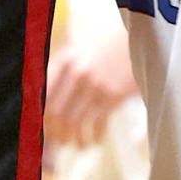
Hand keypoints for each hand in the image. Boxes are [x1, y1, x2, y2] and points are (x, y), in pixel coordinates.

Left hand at [44, 30, 139, 148]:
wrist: (141, 35)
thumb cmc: (108, 40)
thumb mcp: (80, 42)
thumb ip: (62, 61)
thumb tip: (44, 86)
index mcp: (64, 58)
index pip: (42, 92)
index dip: (39, 113)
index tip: (41, 125)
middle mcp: (76, 72)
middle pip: (54, 111)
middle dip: (54, 132)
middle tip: (57, 141)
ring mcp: (95, 85)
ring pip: (73, 122)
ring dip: (74, 138)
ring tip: (78, 144)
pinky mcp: (113, 95)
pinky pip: (96, 123)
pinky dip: (94, 136)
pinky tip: (95, 140)